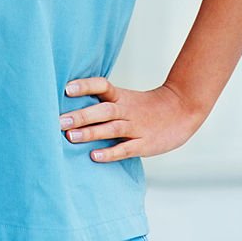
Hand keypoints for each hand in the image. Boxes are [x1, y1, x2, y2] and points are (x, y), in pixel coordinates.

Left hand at [59, 76, 205, 161]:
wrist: (181, 110)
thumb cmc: (146, 106)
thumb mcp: (126, 98)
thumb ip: (104, 101)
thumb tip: (72, 105)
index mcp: (121, 96)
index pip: (101, 85)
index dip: (85, 86)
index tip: (67, 88)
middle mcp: (126, 110)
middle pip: (102, 110)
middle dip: (80, 115)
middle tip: (59, 120)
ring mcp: (136, 127)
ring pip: (111, 129)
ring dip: (90, 133)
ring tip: (70, 137)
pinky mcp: (145, 144)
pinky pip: (125, 149)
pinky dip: (110, 153)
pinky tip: (94, 157)